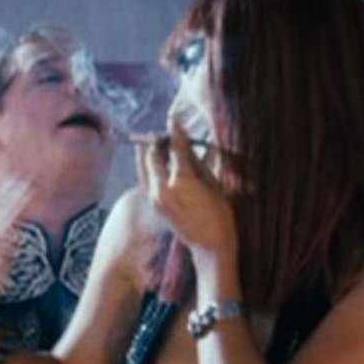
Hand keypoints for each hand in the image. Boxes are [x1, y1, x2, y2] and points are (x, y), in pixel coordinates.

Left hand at [139, 117, 235, 256]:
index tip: (174, 118)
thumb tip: (187, 143)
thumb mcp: (211, 182)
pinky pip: (145, 180)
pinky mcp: (153, 205)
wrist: (209, 245)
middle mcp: (161, 188)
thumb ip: (196, 161)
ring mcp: (154, 198)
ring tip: (159, 146)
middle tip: (167, 135)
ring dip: (150, 154)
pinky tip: (158, 164)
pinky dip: (149, 169)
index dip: (175, 131)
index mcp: (180, 180)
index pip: (174, 147)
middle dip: (158, 142)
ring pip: (144, 167)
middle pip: (152, 155)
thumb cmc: (219, 213)